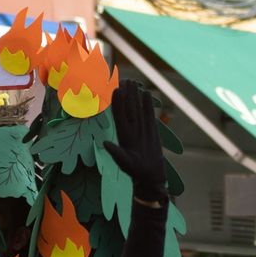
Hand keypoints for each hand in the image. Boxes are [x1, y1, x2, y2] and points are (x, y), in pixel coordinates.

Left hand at [102, 81, 167, 201]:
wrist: (149, 176)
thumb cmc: (135, 172)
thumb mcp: (124, 163)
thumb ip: (116, 154)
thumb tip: (104, 144)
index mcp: (123, 134)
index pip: (119, 114)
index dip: (117, 102)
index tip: (116, 89)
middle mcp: (131, 129)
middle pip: (128, 107)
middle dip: (126, 94)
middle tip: (125, 79)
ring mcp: (141, 129)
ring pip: (137, 108)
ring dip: (135, 96)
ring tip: (134, 82)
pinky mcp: (151, 131)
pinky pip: (149, 114)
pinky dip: (148, 104)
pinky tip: (147, 93)